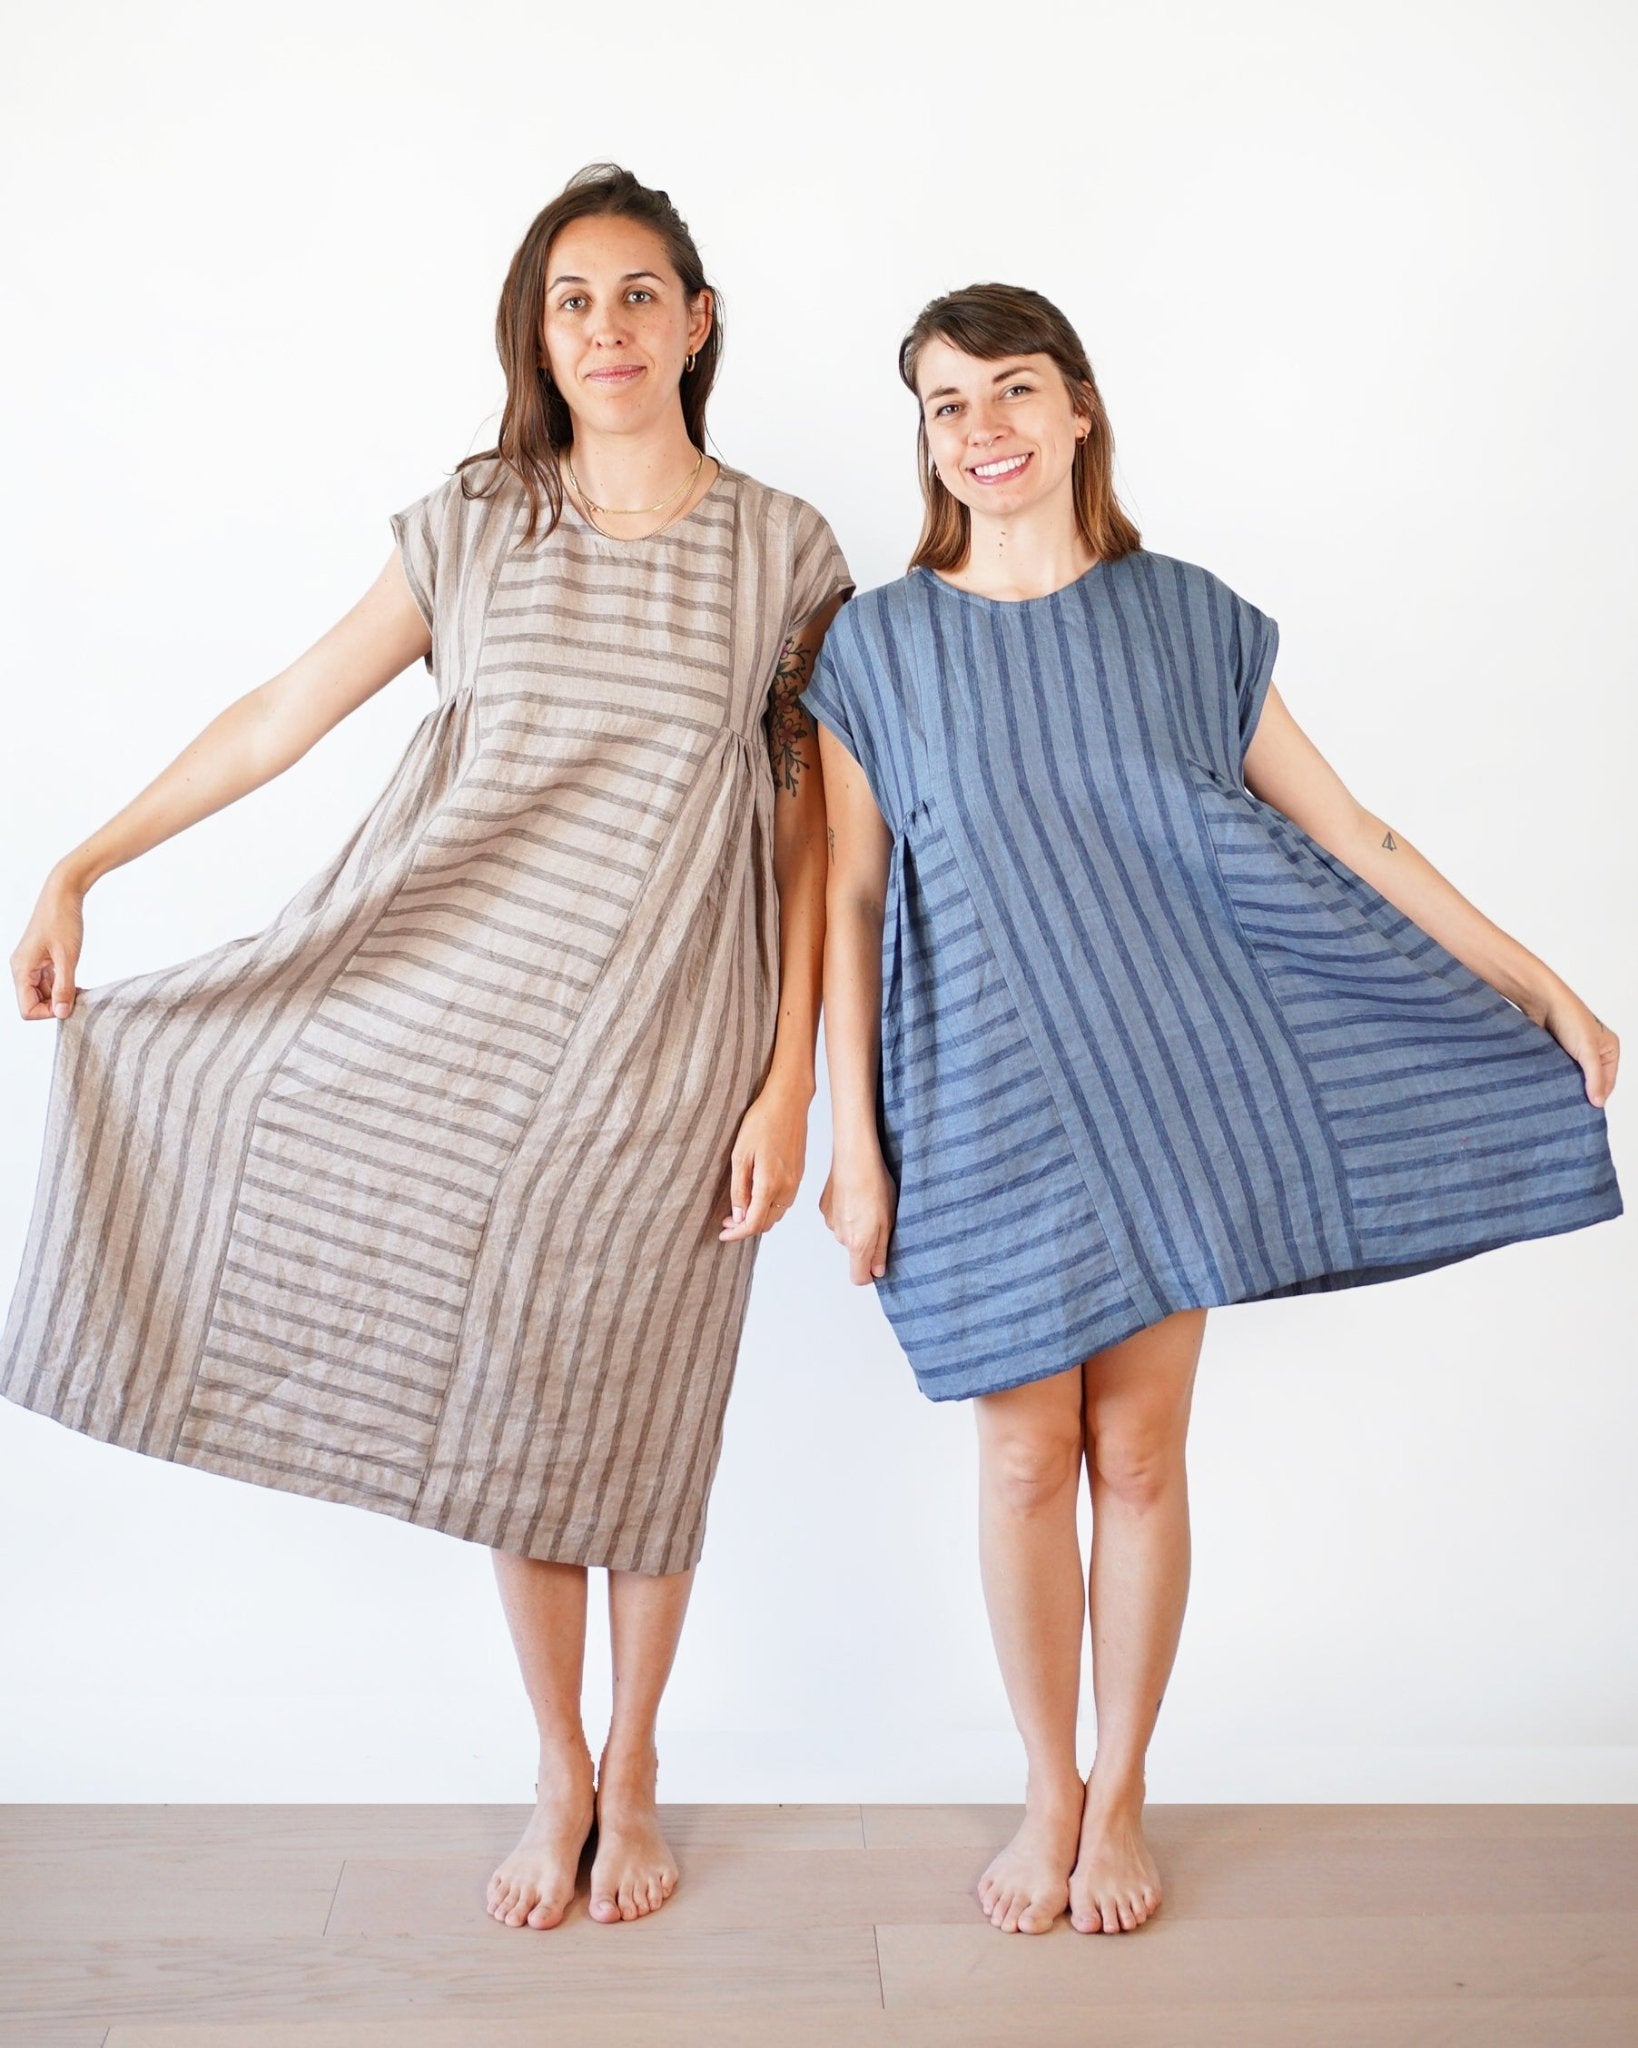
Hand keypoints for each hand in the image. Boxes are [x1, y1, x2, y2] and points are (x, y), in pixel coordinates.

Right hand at [11, 870, 85, 1020]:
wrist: (63, 893)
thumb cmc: (63, 921)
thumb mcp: (67, 958)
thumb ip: (64, 988)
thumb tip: (62, 1014)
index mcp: (21, 970)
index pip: (27, 1010)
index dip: (49, 1013)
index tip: (71, 1003)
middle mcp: (21, 969)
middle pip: (34, 1003)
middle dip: (56, 1005)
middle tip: (79, 997)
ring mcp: (30, 964)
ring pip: (42, 993)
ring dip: (61, 996)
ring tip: (81, 990)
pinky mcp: (40, 959)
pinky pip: (47, 982)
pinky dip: (62, 986)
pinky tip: (77, 983)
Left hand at [719, 1079, 808, 1241]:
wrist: (788, 1102)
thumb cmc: (761, 1122)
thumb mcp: (740, 1155)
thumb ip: (739, 1189)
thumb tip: (738, 1215)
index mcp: (770, 1184)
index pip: (753, 1224)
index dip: (736, 1234)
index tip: (722, 1234)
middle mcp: (787, 1188)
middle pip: (766, 1224)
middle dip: (745, 1228)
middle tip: (726, 1221)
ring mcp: (796, 1182)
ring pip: (776, 1214)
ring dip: (758, 1218)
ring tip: (739, 1209)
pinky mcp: (799, 1175)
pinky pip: (784, 1202)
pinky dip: (769, 1207)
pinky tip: (756, 1197)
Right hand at [819, 1151, 896, 1283]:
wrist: (855, 1158)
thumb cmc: (875, 1185)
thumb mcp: (888, 1221)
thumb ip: (881, 1250)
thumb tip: (878, 1271)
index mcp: (857, 1244)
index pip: (858, 1277)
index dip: (869, 1274)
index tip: (879, 1263)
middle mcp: (840, 1237)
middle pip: (853, 1252)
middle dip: (865, 1243)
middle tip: (879, 1219)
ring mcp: (830, 1221)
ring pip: (845, 1233)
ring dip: (856, 1225)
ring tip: (868, 1203)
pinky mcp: (824, 1207)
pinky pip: (837, 1218)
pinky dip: (846, 1211)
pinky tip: (855, 1195)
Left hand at [1540, 986, 1618, 1106]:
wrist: (1540, 1000)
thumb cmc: (1569, 1017)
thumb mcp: (1588, 1050)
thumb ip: (1594, 1077)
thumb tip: (1598, 1103)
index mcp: (1610, 1050)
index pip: (1608, 1083)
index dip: (1597, 1097)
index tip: (1585, 1113)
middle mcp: (1594, 1052)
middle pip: (1590, 1082)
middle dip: (1581, 1093)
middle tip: (1569, 1109)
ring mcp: (1574, 1053)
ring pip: (1573, 1078)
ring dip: (1566, 1086)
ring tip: (1557, 1100)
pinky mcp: (1556, 1053)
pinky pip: (1558, 1071)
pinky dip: (1554, 1078)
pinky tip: (1547, 1087)